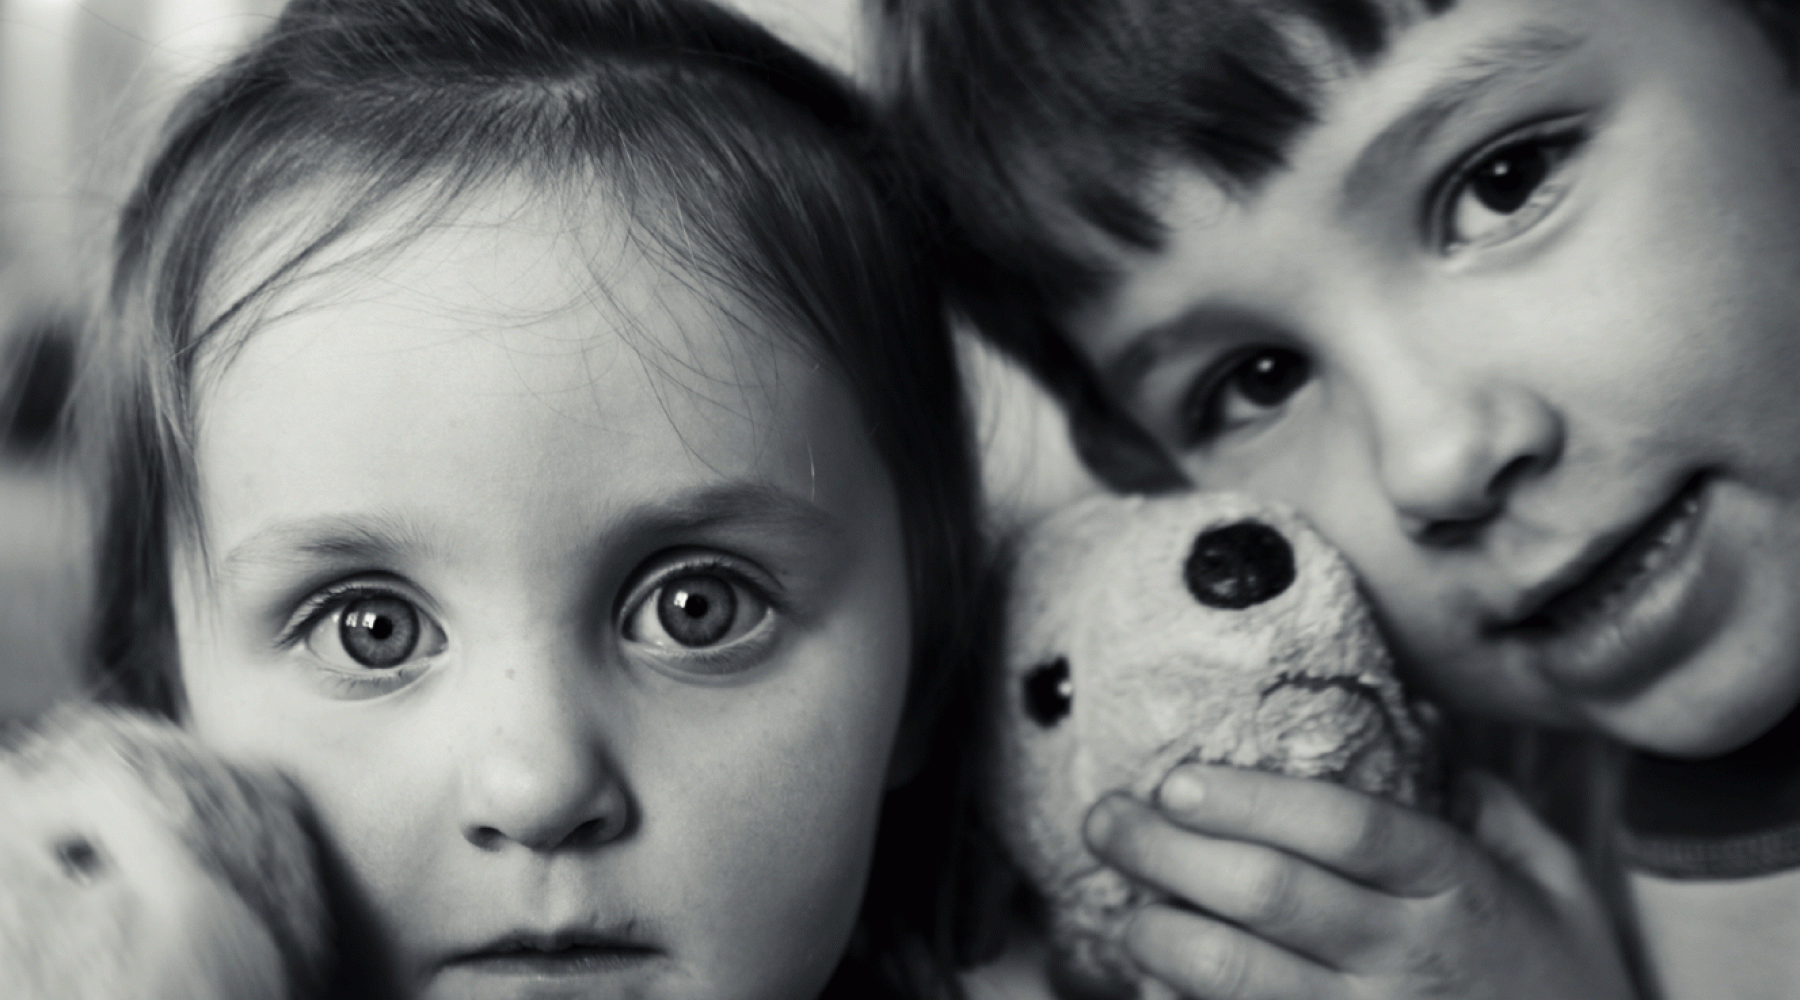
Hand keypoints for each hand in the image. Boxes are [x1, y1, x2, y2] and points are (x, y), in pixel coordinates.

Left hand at [1082, 765, 1635, 999]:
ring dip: (1161, 935)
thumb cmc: (1565, 984)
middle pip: (1269, 894)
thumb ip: (1490, 807)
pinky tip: (1154, 980)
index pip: (1345, 828)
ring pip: (1237, 976)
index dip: (1251, 800)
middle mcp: (1408, 959)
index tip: (1178, 779)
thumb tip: (1421, 727)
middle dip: (1168, 851)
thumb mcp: (1559, 885)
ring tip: (1127, 903)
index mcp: (1458, 890)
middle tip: (1109, 819)